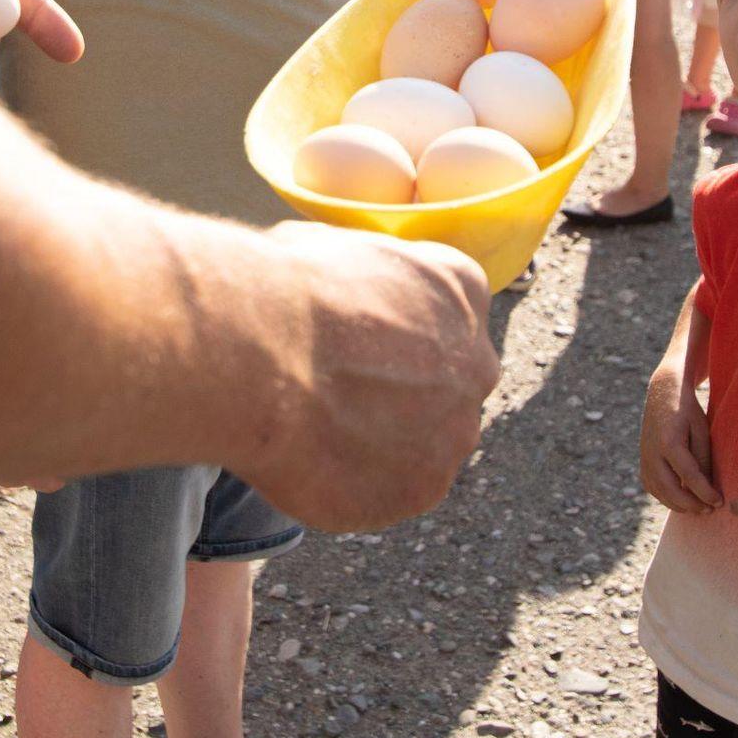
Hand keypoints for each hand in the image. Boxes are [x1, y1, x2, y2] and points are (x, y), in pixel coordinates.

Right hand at [238, 225, 498, 531]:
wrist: (262, 356)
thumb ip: (359, 276)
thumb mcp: (330, 246)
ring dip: (381, 439)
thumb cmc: (285, 288)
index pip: (443, 309)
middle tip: (335, 388)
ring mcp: (454, 432)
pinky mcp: (422, 490)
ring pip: (425, 442)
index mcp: (461, 287)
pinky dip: (356, 483)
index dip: (391, 326)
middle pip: (446, 380)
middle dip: (400, 387)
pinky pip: (393, 490)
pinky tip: (311, 462)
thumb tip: (336, 290)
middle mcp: (476, 362)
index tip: (350, 335)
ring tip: (315, 427)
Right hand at [639, 367, 718, 513]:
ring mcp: (644, 456)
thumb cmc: (688, 410)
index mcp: (669, 441)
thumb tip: (708, 487)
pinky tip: (681, 499)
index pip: (689, 475)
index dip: (705, 492)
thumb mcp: (702, 430)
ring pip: (658, 490)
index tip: (719, 502)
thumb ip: (703, 458)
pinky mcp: (642, 459)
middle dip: (691, 504)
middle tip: (709, 510)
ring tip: (697, 508)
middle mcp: (652, 451)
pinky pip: (651, 486)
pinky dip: (665, 497)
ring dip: (678, 504)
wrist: (663, 392)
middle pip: (669, 488)